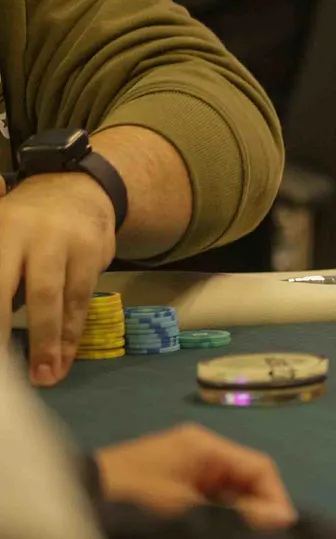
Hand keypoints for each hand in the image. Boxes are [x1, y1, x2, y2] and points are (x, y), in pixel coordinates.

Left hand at [0, 173, 117, 385]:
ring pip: (66, 298)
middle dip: (34, 336)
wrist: (76, 188)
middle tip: (27, 376)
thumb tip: (0, 319)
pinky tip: (66, 354)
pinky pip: (84, 297)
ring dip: (59, 342)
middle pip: (38, 292)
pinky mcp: (97, 252)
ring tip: (50, 376)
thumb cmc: (21, 223)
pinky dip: (74, 331)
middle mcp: (39, 234)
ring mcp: (73, 243)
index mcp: (3, 231)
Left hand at [95, 424, 295, 529]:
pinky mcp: (168, 482)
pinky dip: (214, 515)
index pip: (259, 467)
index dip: (275, 499)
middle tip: (258, 535)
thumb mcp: (185, 507)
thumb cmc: (132, 495)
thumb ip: (234, 512)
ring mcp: (182, 465)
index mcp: (206, 446)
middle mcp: (199, 450)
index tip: (280, 529)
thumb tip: (283, 517)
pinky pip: (205, 498)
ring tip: (235, 532)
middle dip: (255, 509)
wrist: (70, 497)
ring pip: (226, 492)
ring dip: (234, 514)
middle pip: (245, 479)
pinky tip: (210, 528)